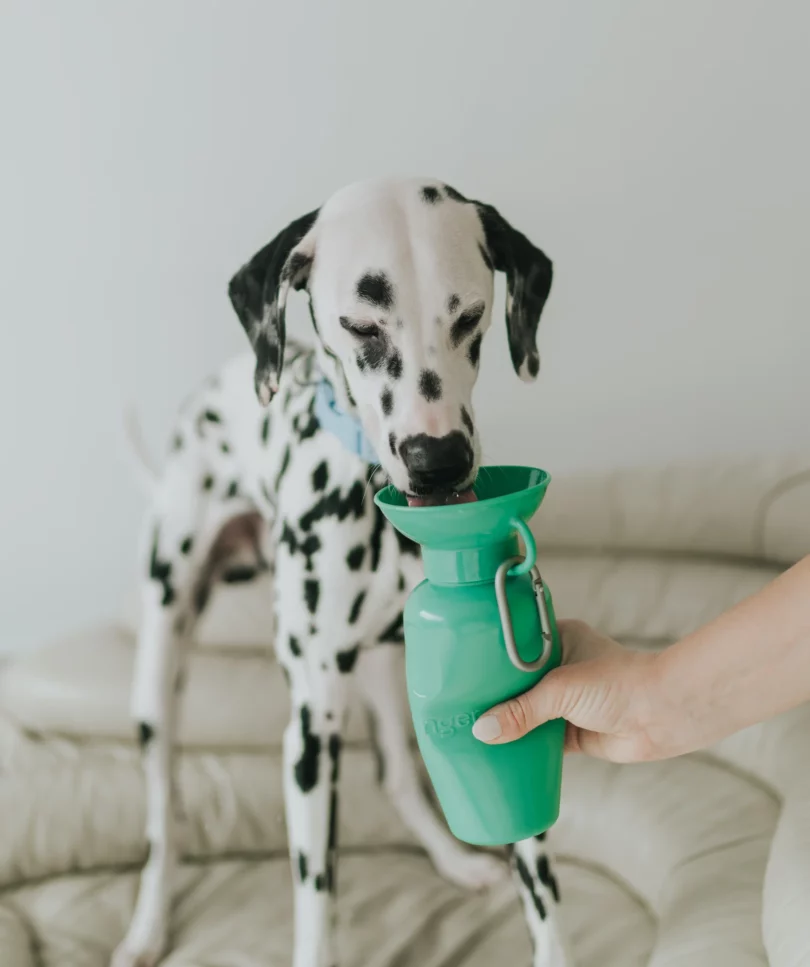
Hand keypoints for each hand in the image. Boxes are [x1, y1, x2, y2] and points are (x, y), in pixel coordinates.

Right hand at [472, 620, 665, 761]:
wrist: (665, 714)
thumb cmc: (621, 683)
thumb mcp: (562, 690)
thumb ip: (522, 711)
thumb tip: (483, 730)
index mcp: (557, 638)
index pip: (512, 645)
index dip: (487, 658)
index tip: (460, 668)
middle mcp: (560, 666)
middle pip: (515, 682)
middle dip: (492, 695)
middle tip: (458, 703)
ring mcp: (568, 700)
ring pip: (526, 712)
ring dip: (507, 723)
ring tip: (471, 731)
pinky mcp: (575, 731)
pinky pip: (540, 740)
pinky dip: (523, 747)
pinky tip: (499, 755)